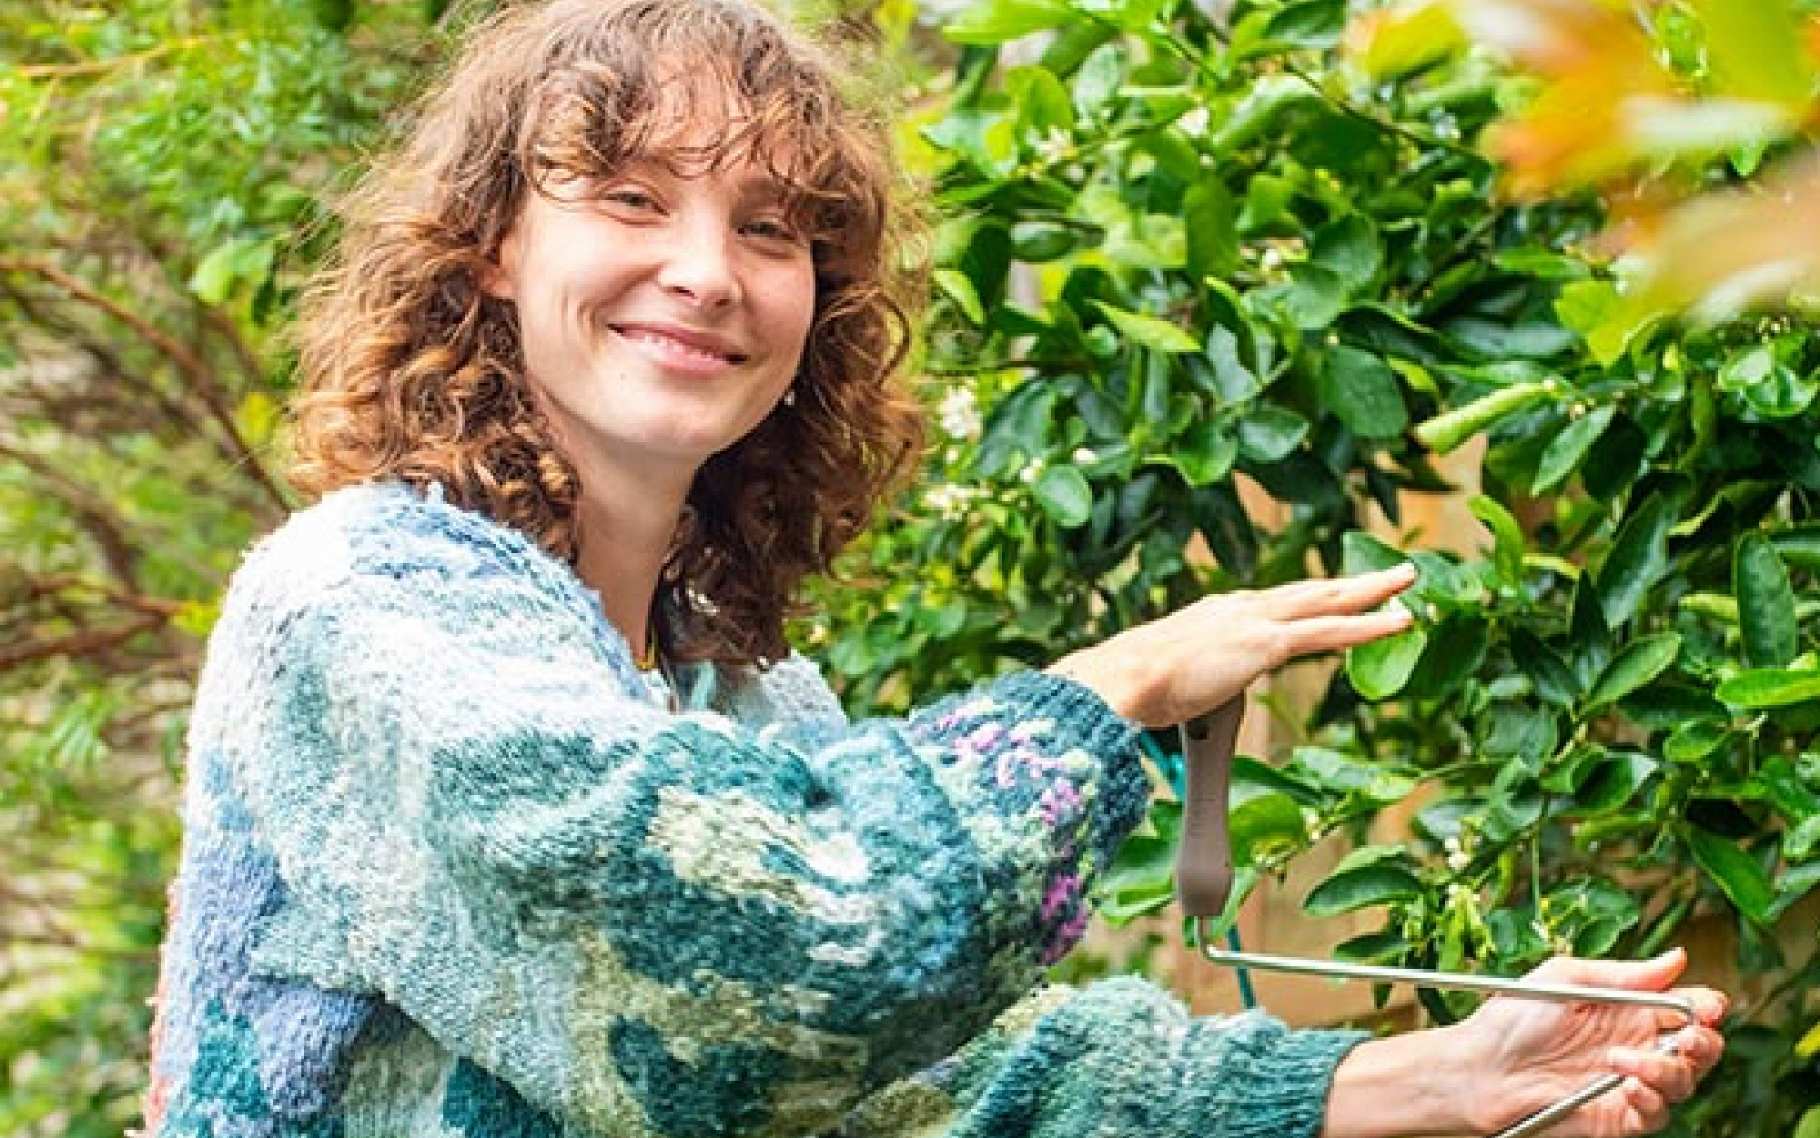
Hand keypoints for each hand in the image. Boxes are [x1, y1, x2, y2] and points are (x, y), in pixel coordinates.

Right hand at [1047, 563, 1417, 726]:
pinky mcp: (1265, 642)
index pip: (1274, 604)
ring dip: (1371, 591)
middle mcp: (1238, 607)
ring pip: (1327, 600)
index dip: (1308, 600)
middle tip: (1389, 574)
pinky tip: (1400, 621)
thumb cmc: (1134, 692)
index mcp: (1216, 615)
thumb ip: (1191, 698)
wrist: (1123, 679)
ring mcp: (1254, 621)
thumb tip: (1185, 723)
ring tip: (1408, 583)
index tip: (1330, 595)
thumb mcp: (1171, 690)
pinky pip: (1329, 631)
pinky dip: (1369, 626)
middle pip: (1308, 591)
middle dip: (1351, 582)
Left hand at [1447, 950, 1726, 1136]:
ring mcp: (1630, 1083)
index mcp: (1631, 1008)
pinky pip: (1656, 1115)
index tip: (1708, 1006)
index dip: (1708, 1006)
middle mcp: (1638, 1045)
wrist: (1480, 1068)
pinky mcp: (1618, 1116)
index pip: (1689, 1007)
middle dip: (1706, 1043)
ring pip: (1683, 1083)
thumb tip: (1679, 958)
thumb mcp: (1566, 980)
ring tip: (1621, 1059)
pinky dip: (1650, 1100)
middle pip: (1701, 1048)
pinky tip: (1626, 1086)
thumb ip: (1625, 974)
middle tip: (1689, 1037)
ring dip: (1666, 1071)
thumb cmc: (1513, 1017)